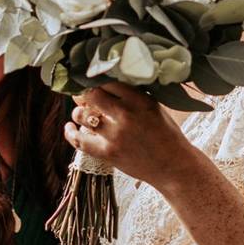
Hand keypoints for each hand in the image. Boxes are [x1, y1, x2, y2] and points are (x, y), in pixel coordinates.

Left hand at [65, 83, 199, 185]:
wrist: (173, 166)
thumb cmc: (165, 134)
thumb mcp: (154, 107)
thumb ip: (133, 95)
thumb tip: (105, 82)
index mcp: (140, 100)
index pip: (108, 80)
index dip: (96, 78)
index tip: (91, 79)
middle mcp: (126, 114)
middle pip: (91, 94)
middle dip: (84, 93)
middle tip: (82, 95)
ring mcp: (115, 135)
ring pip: (81, 115)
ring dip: (78, 113)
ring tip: (81, 113)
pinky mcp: (108, 153)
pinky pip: (79, 140)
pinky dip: (70, 132)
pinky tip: (70, 127)